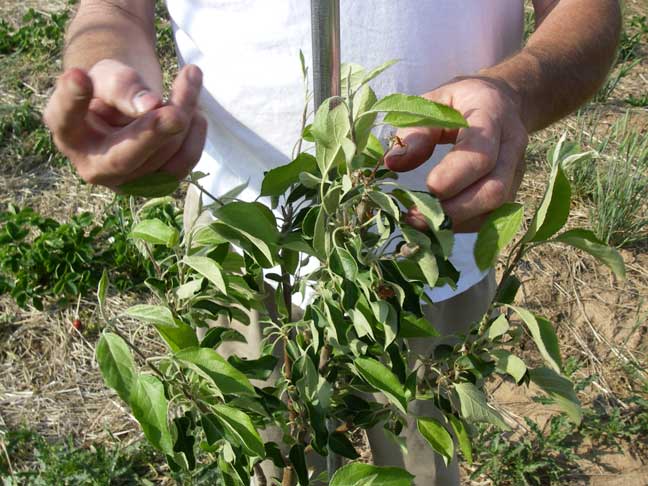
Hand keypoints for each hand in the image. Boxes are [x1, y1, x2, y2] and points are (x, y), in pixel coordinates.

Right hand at [43, 59, 206, 188]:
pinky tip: (197, 111)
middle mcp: (93, 167)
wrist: (128, 110)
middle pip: (125, 155)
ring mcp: (127, 182)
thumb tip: (149, 105)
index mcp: (69, 132)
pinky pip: (182, 164)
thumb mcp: (109, 76)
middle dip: (154, 133)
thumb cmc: (110, 90)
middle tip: (177, 113)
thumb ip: (122, 86)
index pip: (66, 117)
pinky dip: (195, 133)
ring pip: (163, 155)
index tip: (78, 75)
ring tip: (190, 76)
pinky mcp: (156, 184)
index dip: (72, 98)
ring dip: (184, 113)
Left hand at [384, 76, 527, 232]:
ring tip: (422, 224)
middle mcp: (512, 145)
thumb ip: (415, 130)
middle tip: (415, 218)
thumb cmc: (460, 102)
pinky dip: (465, 225)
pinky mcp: (513, 189)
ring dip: (458, 222)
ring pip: (497, 209)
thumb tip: (393, 163)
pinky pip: (494, 217)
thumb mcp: (434, 101)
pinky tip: (439, 223)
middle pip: (494, 189)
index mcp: (492, 115)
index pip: (482, 153)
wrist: (501, 102)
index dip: (454, 177)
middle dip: (454, 210)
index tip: (426, 188)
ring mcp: (516, 170)